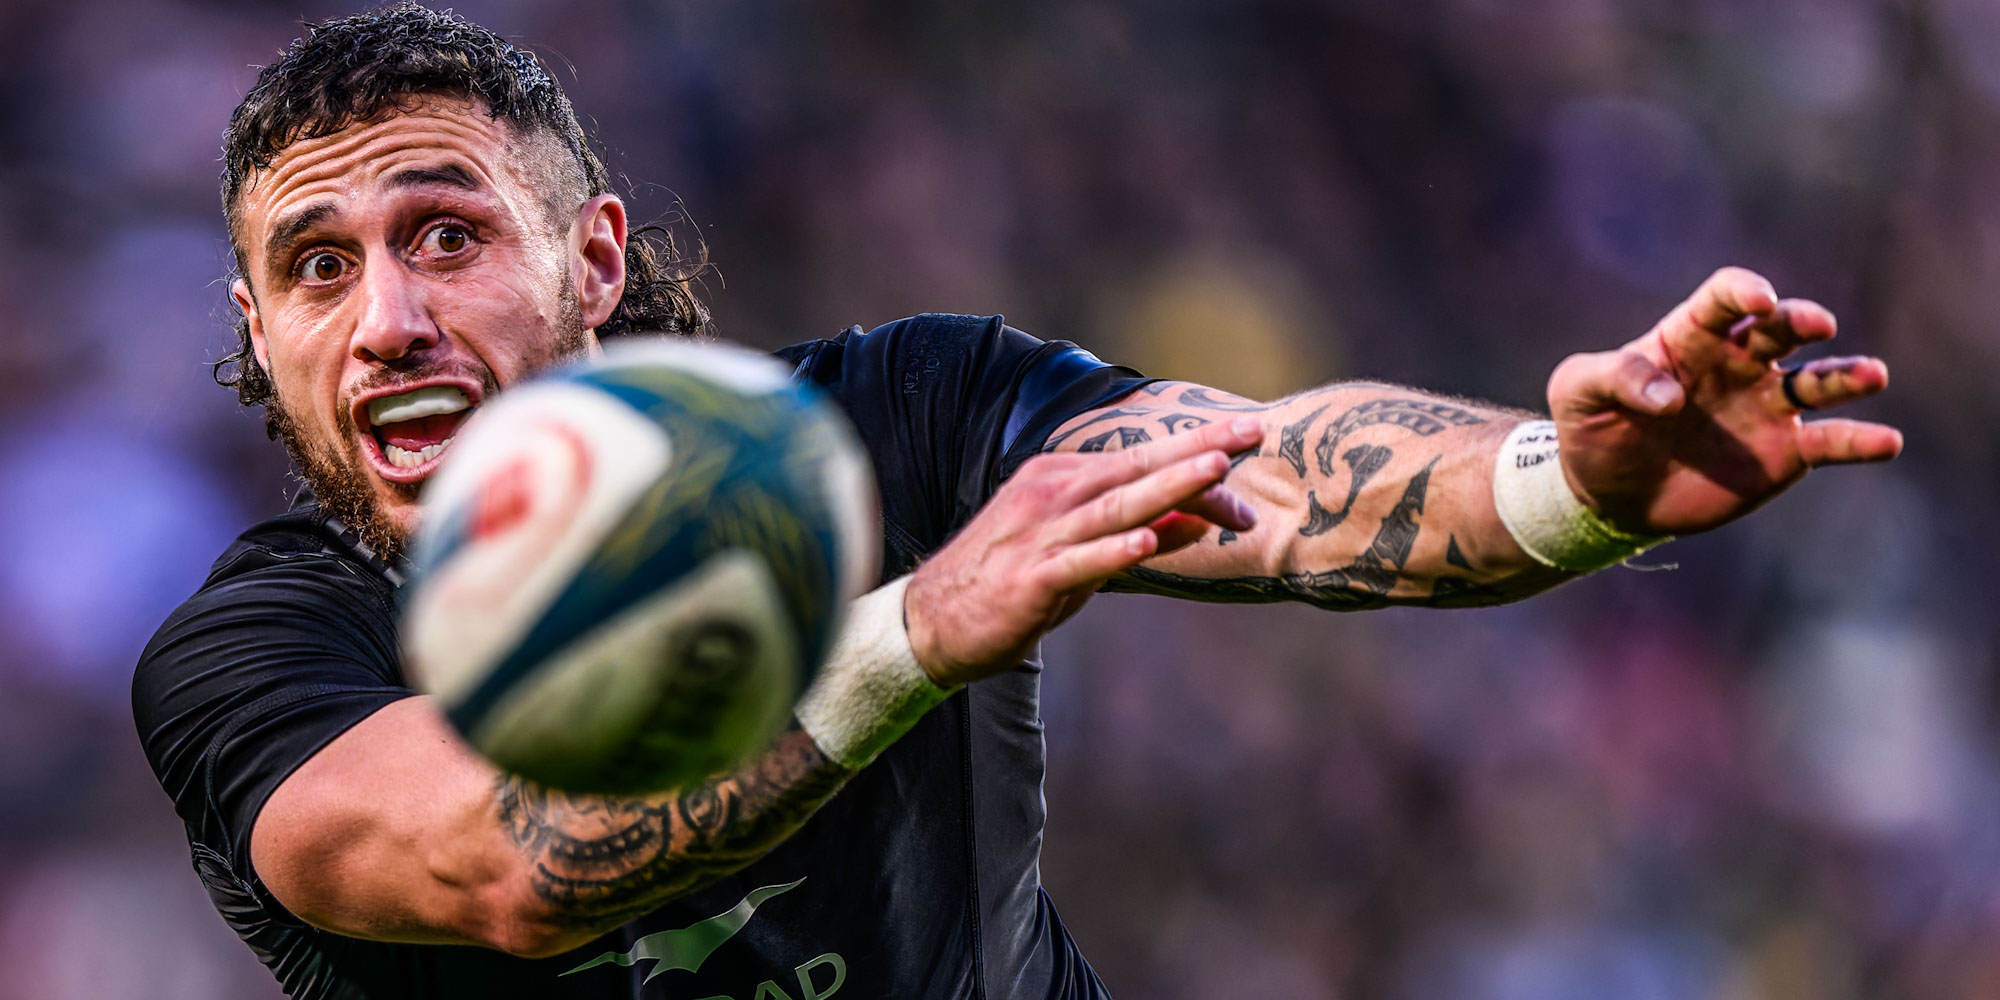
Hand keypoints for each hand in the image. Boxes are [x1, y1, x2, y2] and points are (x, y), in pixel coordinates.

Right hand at [905, 419, 1264, 685]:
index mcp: (1062, 479)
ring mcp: (1040, 535)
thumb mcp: (1080, 554)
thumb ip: (1135, 533)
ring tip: (1215, 470)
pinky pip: (1078, 561)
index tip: (1249, 435)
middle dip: (1198, 450)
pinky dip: (1113, 550)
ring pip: (1116, 506)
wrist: (932, 621)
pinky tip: (1145, 540)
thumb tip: (1199, 520)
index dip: (1197, 452)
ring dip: (1169, 486)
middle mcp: (1052, 494)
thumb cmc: (1011, 583)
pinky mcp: (1030, 579)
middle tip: (1252, 430)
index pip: (1141, 461)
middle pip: (1136, 468)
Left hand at [1547, 267, 1901, 534]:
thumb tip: (1669, 400)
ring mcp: (1767, 405)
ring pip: (1818, 381)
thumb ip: (1615, 378)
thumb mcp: (1577, 392)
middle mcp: (1740, 362)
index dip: (1744, 290)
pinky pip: (1829, 441)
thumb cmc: (1590, 428)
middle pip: (1781, 329)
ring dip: (1847, 375)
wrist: (1606, 494)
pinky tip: (1886, 441)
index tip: (1758, 299)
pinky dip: (1860, 440)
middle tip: (1817, 325)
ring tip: (1872, 375)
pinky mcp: (1785, 452)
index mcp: (1692, 336)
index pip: (1725, 299)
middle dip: (1801, 320)